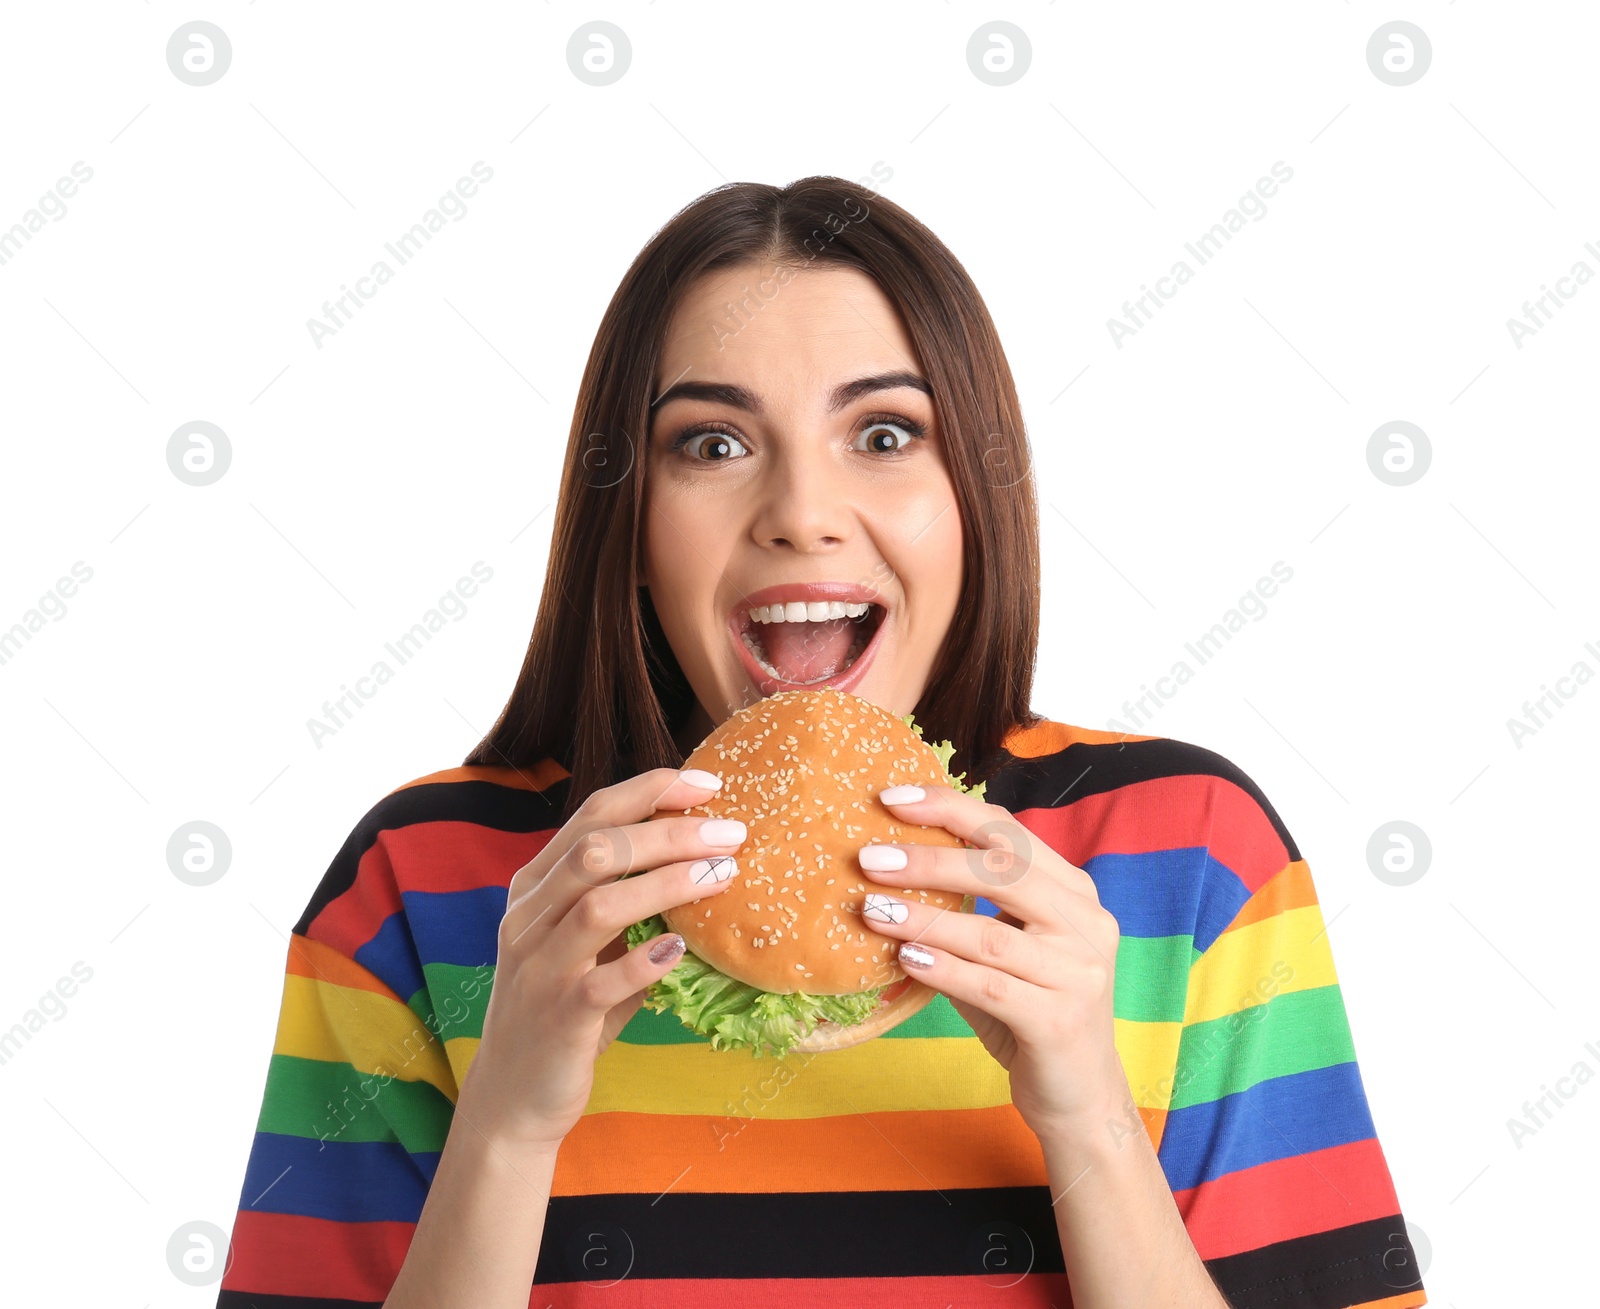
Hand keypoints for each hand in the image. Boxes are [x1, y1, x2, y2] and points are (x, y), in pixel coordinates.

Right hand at [455, 767, 746, 1153]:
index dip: (651, 790)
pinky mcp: (557, 1017)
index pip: (592, 814)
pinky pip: (602, 981)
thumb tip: (707, 856)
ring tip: (722, 876)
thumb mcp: (588, 943)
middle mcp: (529, 918)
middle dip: (670, 833)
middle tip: (731, 833)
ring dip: (667, 885)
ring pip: (599, 906)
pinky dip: (646, 960)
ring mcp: (539, 967)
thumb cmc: (567, 1006)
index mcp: (536, 886)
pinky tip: (682, 948)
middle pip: (598, 850)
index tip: (708, 785)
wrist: (514, 1095)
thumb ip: (628, 900)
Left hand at [860, 782, 1129, 1141]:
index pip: (1009, 833)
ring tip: (872, 910)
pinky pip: (991, 985)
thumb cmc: (1027, 1014)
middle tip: (868, 858)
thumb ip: (964, 913)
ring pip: (990, 933)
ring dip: (924, 919)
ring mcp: (1079, 972)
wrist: (1080, 1098)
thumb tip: (885, 873)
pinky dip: (943, 969)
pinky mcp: (1061, 1020)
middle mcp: (1086, 923)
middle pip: (1003, 872)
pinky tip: (904, 958)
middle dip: (930, 860)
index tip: (891, 798)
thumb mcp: (1000, 953)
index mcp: (1073, 893)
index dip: (950, 809)